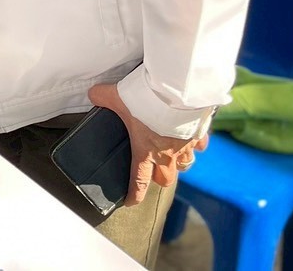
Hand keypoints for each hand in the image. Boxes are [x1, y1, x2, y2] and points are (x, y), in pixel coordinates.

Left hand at [88, 83, 207, 206]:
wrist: (178, 90)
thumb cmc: (147, 98)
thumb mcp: (118, 96)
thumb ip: (103, 97)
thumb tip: (93, 94)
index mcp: (145, 150)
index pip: (138, 180)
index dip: (134, 194)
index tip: (131, 201)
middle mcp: (167, 153)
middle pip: (166, 178)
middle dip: (159, 179)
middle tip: (152, 173)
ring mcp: (185, 144)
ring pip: (185, 165)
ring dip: (179, 165)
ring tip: (173, 159)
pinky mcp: (199, 132)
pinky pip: (200, 145)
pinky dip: (196, 145)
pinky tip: (194, 141)